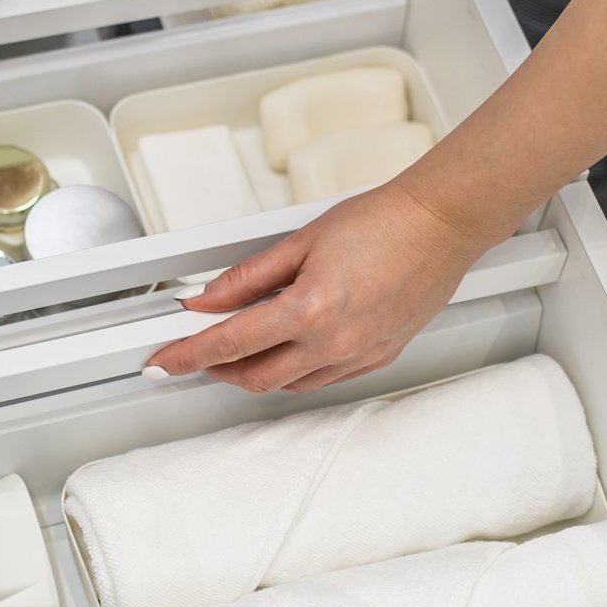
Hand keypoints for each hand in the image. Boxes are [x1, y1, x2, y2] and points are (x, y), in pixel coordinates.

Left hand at [148, 179, 483, 392]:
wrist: (440, 225)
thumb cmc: (384, 222)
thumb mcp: (301, 240)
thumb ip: (248, 275)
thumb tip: (209, 298)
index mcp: (310, 310)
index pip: (229, 343)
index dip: (188, 354)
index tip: (165, 360)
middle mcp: (334, 342)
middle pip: (255, 376)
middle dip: (219, 369)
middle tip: (198, 352)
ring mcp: (358, 355)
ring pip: (289, 384)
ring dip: (256, 372)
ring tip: (241, 349)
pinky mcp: (378, 357)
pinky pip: (323, 379)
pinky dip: (295, 371)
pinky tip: (289, 351)